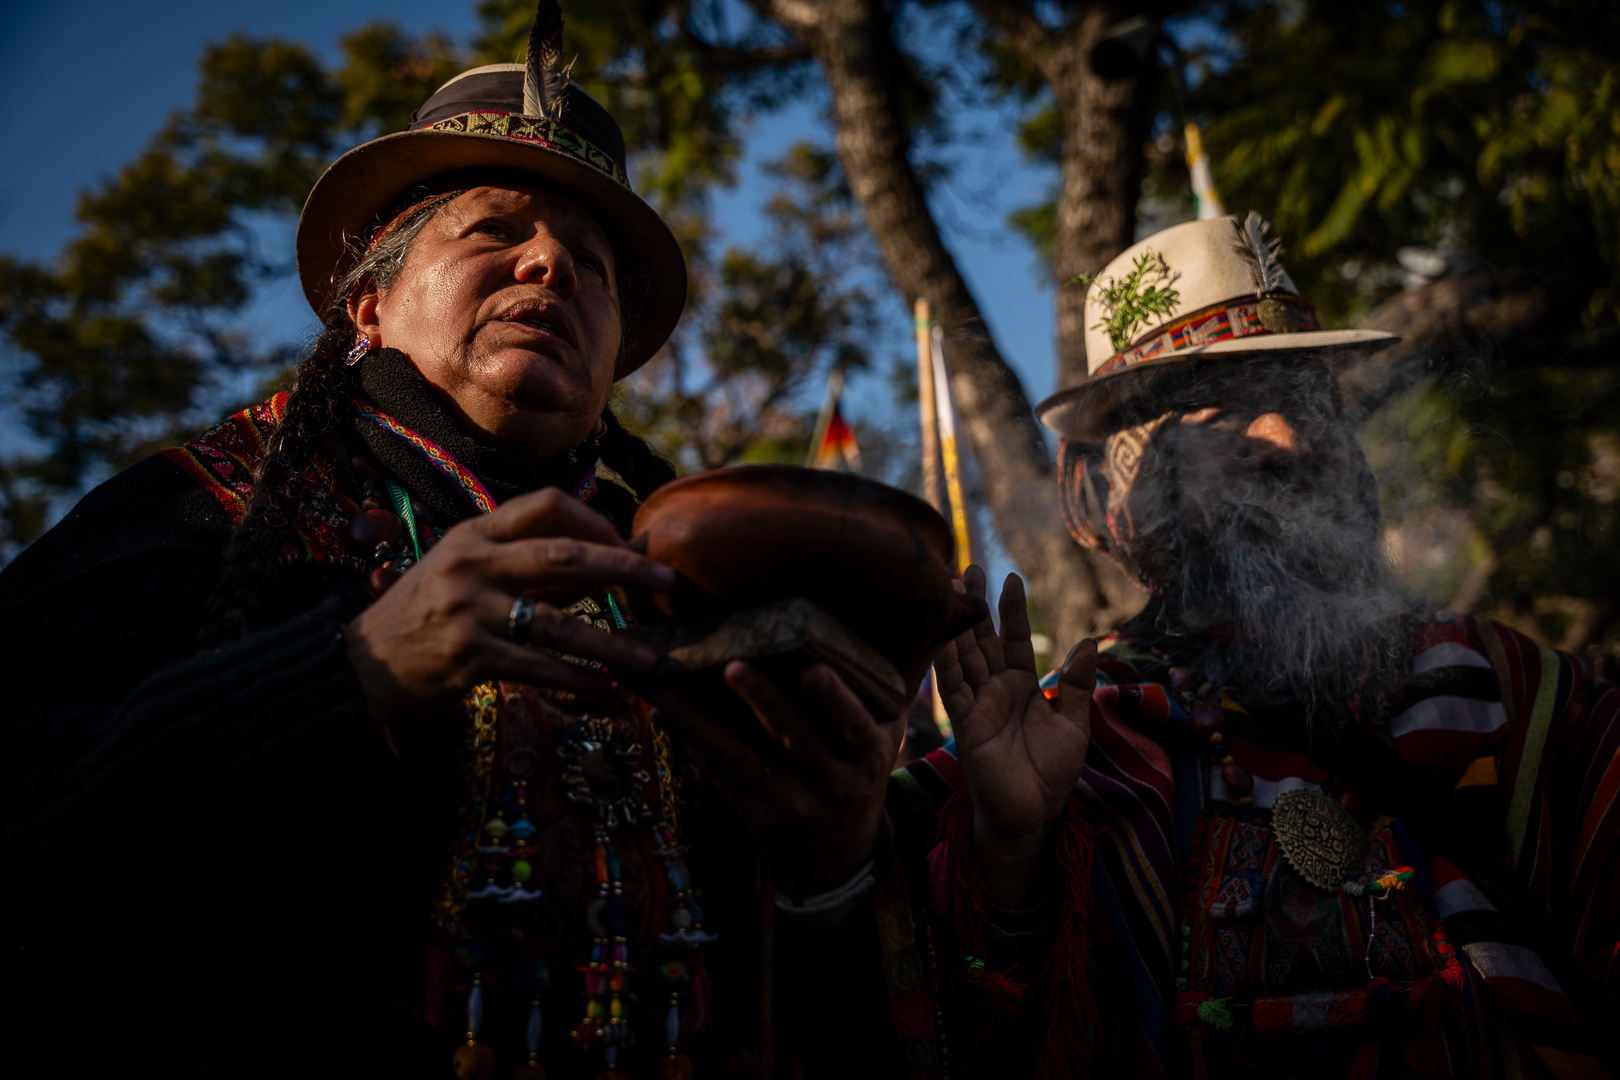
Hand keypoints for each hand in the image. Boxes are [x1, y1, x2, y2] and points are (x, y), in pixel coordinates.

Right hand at [344, 488, 674, 734]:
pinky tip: (607, 688)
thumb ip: (525, 559)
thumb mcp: (466, 567)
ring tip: (649, 658)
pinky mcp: (466, 656)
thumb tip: (607, 558)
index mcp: (475, 532)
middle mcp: (472, 563)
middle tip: (668, 581)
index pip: (545, 505)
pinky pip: (536, 667)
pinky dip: (577, 679)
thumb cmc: (427, 611)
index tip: (629, 544)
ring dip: (609, 643)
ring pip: (557, 621)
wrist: (362, 663)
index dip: (595, 520)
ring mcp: (467, 609)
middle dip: (623, 567)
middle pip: (563, 554)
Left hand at [651, 662, 903, 901]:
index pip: (852, 727)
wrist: (837, 858)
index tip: (814, 670)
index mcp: (867, 759)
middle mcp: (829, 783)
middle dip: (764, 701)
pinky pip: (716, 774)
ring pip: (741, 758)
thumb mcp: (887, 736)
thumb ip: (896, 684)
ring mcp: (787, 800)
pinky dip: (689, 740)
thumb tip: (928, 622)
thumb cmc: (863, 774)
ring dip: (702, 721)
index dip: (835, 701)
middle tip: (733, 664)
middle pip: (793, 739)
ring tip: (670, 685)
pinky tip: (663, 709)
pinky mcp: (750, 811)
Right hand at [934, 566, 1095, 907]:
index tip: (1011, 578)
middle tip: (965, 568)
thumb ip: (1076, 684)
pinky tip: (941, 635)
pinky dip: (947, 661)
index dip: (1010, 610)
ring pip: (964, 656)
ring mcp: (977, 705)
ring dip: (956, 624)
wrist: (1031, 815)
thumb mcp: (1073, 724)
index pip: (1012, 640)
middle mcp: (995, 691)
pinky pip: (954, 688)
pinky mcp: (965, 724)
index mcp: (1021, 688)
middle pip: (981, 639)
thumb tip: (1089, 640)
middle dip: (975, 604)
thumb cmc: (1051, 773)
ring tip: (949, 589)